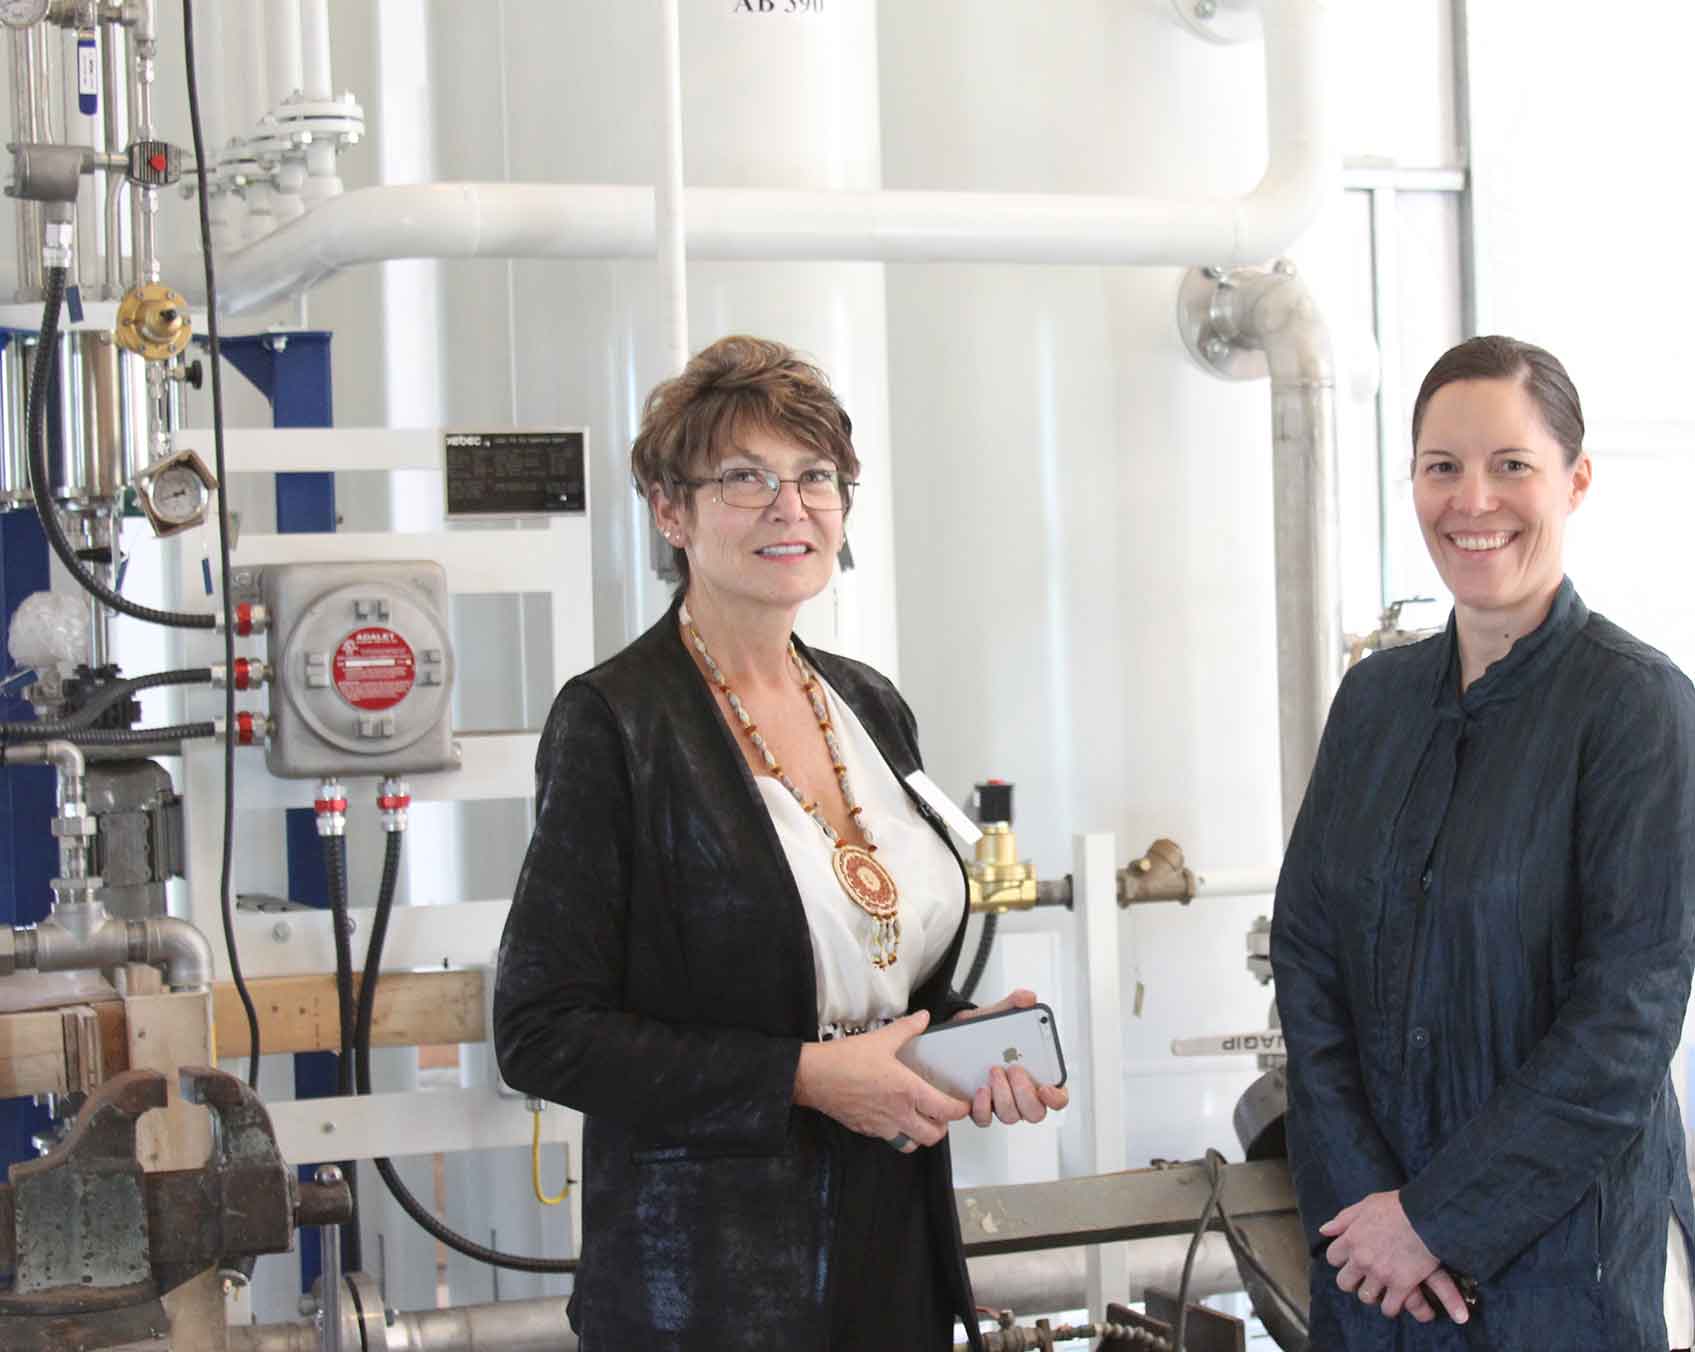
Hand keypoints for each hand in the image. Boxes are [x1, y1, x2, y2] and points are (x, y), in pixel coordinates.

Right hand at [793, 1010, 969, 1151]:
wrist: (813, 1077)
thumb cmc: (846, 1059)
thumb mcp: (881, 1039)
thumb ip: (906, 1029)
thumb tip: (923, 1018)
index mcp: (907, 1091)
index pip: (945, 1110)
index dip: (960, 1109)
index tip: (963, 1103)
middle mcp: (898, 1114)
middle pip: (933, 1135)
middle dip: (942, 1126)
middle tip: (941, 1112)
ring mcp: (882, 1126)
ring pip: (913, 1144)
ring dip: (920, 1135)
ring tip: (920, 1119)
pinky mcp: (867, 1130)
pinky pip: (890, 1140)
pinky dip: (899, 1134)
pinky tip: (894, 1118)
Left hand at [949, 989, 1069, 1126]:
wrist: (955, 1038)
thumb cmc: (986, 1032)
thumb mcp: (998, 1015)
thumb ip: (1014, 1004)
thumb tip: (1027, 998)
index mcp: (1037, 1076)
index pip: (1058, 1097)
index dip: (1056, 1098)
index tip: (1046, 1087)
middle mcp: (1021, 1095)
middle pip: (1035, 1112)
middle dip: (1025, 1093)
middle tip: (1014, 1069)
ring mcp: (1002, 1104)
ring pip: (1011, 1116)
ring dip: (1003, 1095)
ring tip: (993, 1070)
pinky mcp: (980, 1109)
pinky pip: (985, 1119)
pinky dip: (983, 1107)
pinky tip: (980, 1089)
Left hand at [1320, 1191, 1468, 1323]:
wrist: (1427, 1216)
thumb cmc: (1398, 1207)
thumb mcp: (1367, 1204)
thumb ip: (1344, 1219)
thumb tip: (1324, 1230)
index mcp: (1351, 1239)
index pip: (1333, 1258)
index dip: (1341, 1259)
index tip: (1350, 1258)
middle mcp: (1362, 1259)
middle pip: (1344, 1283)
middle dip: (1352, 1281)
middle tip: (1363, 1278)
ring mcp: (1380, 1274)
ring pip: (1366, 1297)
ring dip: (1372, 1294)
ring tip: (1380, 1288)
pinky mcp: (1401, 1286)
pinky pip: (1389, 1308)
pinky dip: (1392, 1307)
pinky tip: (1396, 1299)